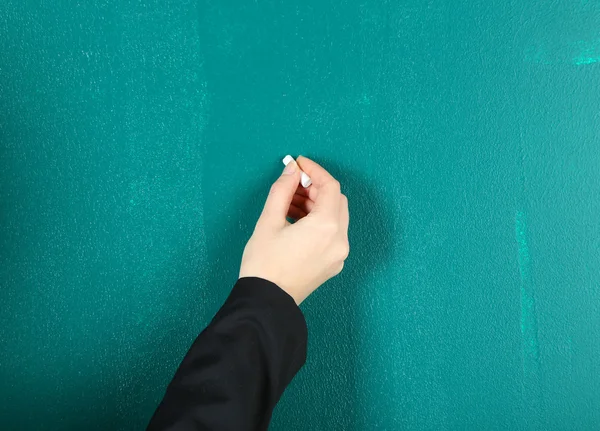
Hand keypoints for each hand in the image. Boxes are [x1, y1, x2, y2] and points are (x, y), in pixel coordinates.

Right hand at [239, 156, 348, 304]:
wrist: (266, 301)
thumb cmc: (264, 263)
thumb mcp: (269, 221)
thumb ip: (282, 190)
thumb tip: (291, 170)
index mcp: (326, 227)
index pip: (330, 186)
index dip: (314, 171)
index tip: (298, 163)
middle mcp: (339, 240)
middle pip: (336, 201)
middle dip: (315, 187)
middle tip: (292, 183)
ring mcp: (339, 254)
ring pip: (335, 217)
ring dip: (315, 204)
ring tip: (288, 203)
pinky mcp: (333, 264)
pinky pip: (332, 234)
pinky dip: (318, 221)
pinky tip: (296, 221)